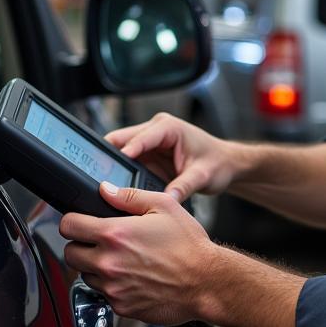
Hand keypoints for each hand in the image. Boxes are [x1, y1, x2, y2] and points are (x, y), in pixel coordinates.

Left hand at [59, 181, 214, 325]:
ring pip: (84, 276)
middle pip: (69, 254)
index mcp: (115, 234)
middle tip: (99, 242)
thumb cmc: (189, 246)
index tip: (80, 222)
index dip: (73, 221)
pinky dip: (111, 286)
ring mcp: (113, 288)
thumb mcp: (163, 207)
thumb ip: (129, 196)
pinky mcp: (120, 307)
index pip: (68, 226)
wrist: (206, 283)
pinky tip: (131, 277)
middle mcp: (109, 262)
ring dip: (95, 267)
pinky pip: (102, 294)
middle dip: (80, 245)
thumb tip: (105, 190)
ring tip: (121, 260)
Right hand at [105, 112, 235, 201]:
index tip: (112, 164)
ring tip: (104, 184)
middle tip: (99, 176)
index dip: (127, 150)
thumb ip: (183, 186)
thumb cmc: (217, 163)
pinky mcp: (146, 155)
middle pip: (122, 139)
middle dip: (110, 156)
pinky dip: (119, 172)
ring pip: (120, 150)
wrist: (226, 164)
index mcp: (169, 127)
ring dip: (112, 165)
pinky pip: (126, 162)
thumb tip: (165, 199)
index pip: (142, 137)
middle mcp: (155, 130)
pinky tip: (114, 187)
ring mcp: (149, 142)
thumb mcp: (202, 176)